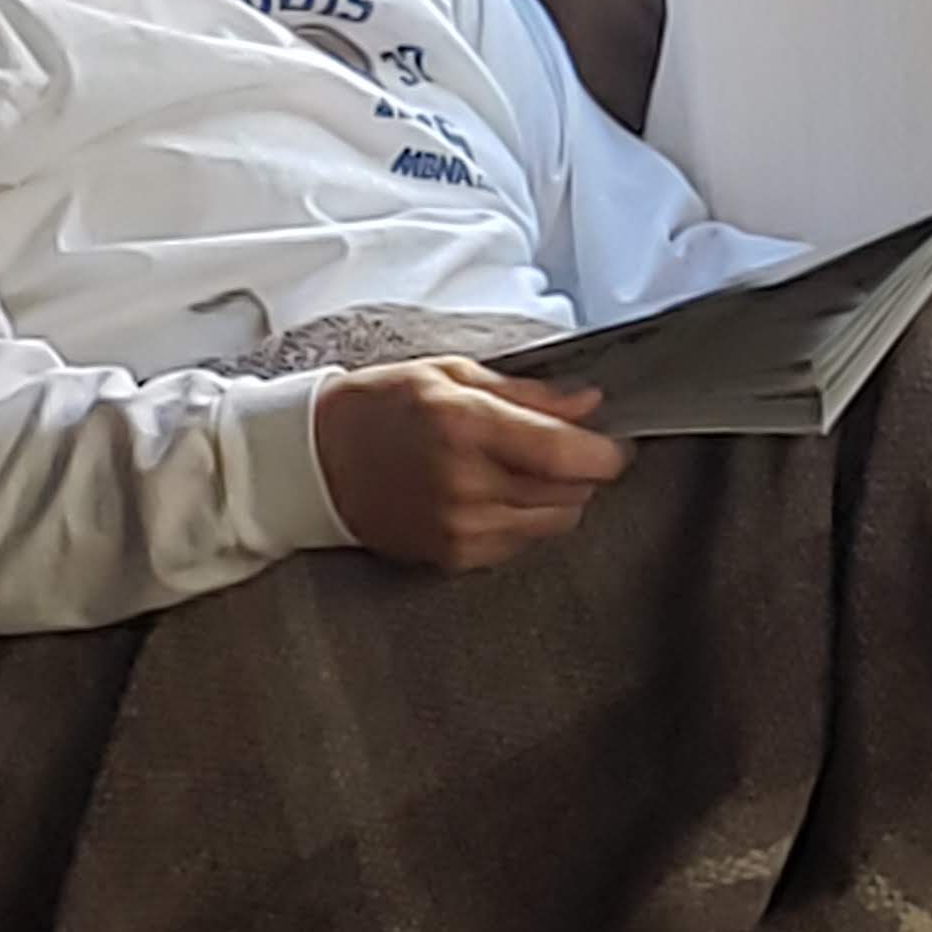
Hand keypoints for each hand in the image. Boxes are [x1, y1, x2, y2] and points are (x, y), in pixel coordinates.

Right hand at [313, 358, 629, 569]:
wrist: (316, 461)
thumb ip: (528, 392)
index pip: (566, 453)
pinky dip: (526, 520)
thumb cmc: (381, 408)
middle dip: (584, 469)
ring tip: (524, 468)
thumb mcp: (452, 375)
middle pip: (570, 492)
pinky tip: (496, 493)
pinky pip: (522, 544)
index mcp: (466, 425)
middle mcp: (467, 482)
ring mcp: (460, 526)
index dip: (606, 452)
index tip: (616, 442)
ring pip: (554, 522)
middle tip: (566, 446)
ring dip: (558, 496)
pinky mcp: (453, 556)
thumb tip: (588, 402)